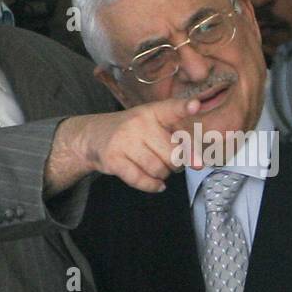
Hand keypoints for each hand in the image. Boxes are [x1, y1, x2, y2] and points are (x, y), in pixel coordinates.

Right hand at [49, 95, 200, 194]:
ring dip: (163, 175)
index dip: (184, 107)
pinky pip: (141, 180)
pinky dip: (152, 186)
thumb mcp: (152, 125)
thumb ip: (177, 139)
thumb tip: (198, 163)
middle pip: (173, 153)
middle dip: (176, 163)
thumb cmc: (132, 133)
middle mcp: (138, 123)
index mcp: (152, 112)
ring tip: (157, 167)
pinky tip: (155, 183)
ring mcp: (124, 141)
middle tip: (170, 161)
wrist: (93, 136)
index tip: (195, 105)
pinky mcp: (113, 160)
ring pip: (158, 169)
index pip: (171, 108)